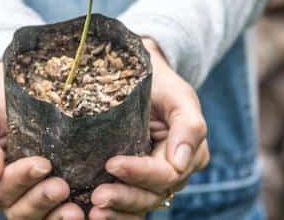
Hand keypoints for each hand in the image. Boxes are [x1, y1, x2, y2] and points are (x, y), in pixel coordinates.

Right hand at [0, 63, 83, 219]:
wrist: (28, 86)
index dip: (15, 181)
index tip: (42, 164)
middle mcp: (5, 192)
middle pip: (16, 210)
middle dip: (39, 200)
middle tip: (62, 187)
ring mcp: (32, 195)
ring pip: (36, 218)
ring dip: (55, 216)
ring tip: (76, 210)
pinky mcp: (58, 196)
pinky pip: (58, 215)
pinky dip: (68, 216)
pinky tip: (85, 212)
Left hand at [89, 38, 209, 219]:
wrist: (143, 78)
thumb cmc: (161, 83)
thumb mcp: (178, 95)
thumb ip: (188, 126)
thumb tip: (181, 164)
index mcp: (190, 154)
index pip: (165, 174)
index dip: (140, 173)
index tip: (112, 164)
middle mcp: (176, 172)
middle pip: (152, 195)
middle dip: (125, 197)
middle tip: (97, 197)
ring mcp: (155, 180)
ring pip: (140, 204)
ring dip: (117, 210)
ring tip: (93, 211)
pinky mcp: (135, 182)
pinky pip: (130, 206)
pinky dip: (115, 213)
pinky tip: (94, 214)